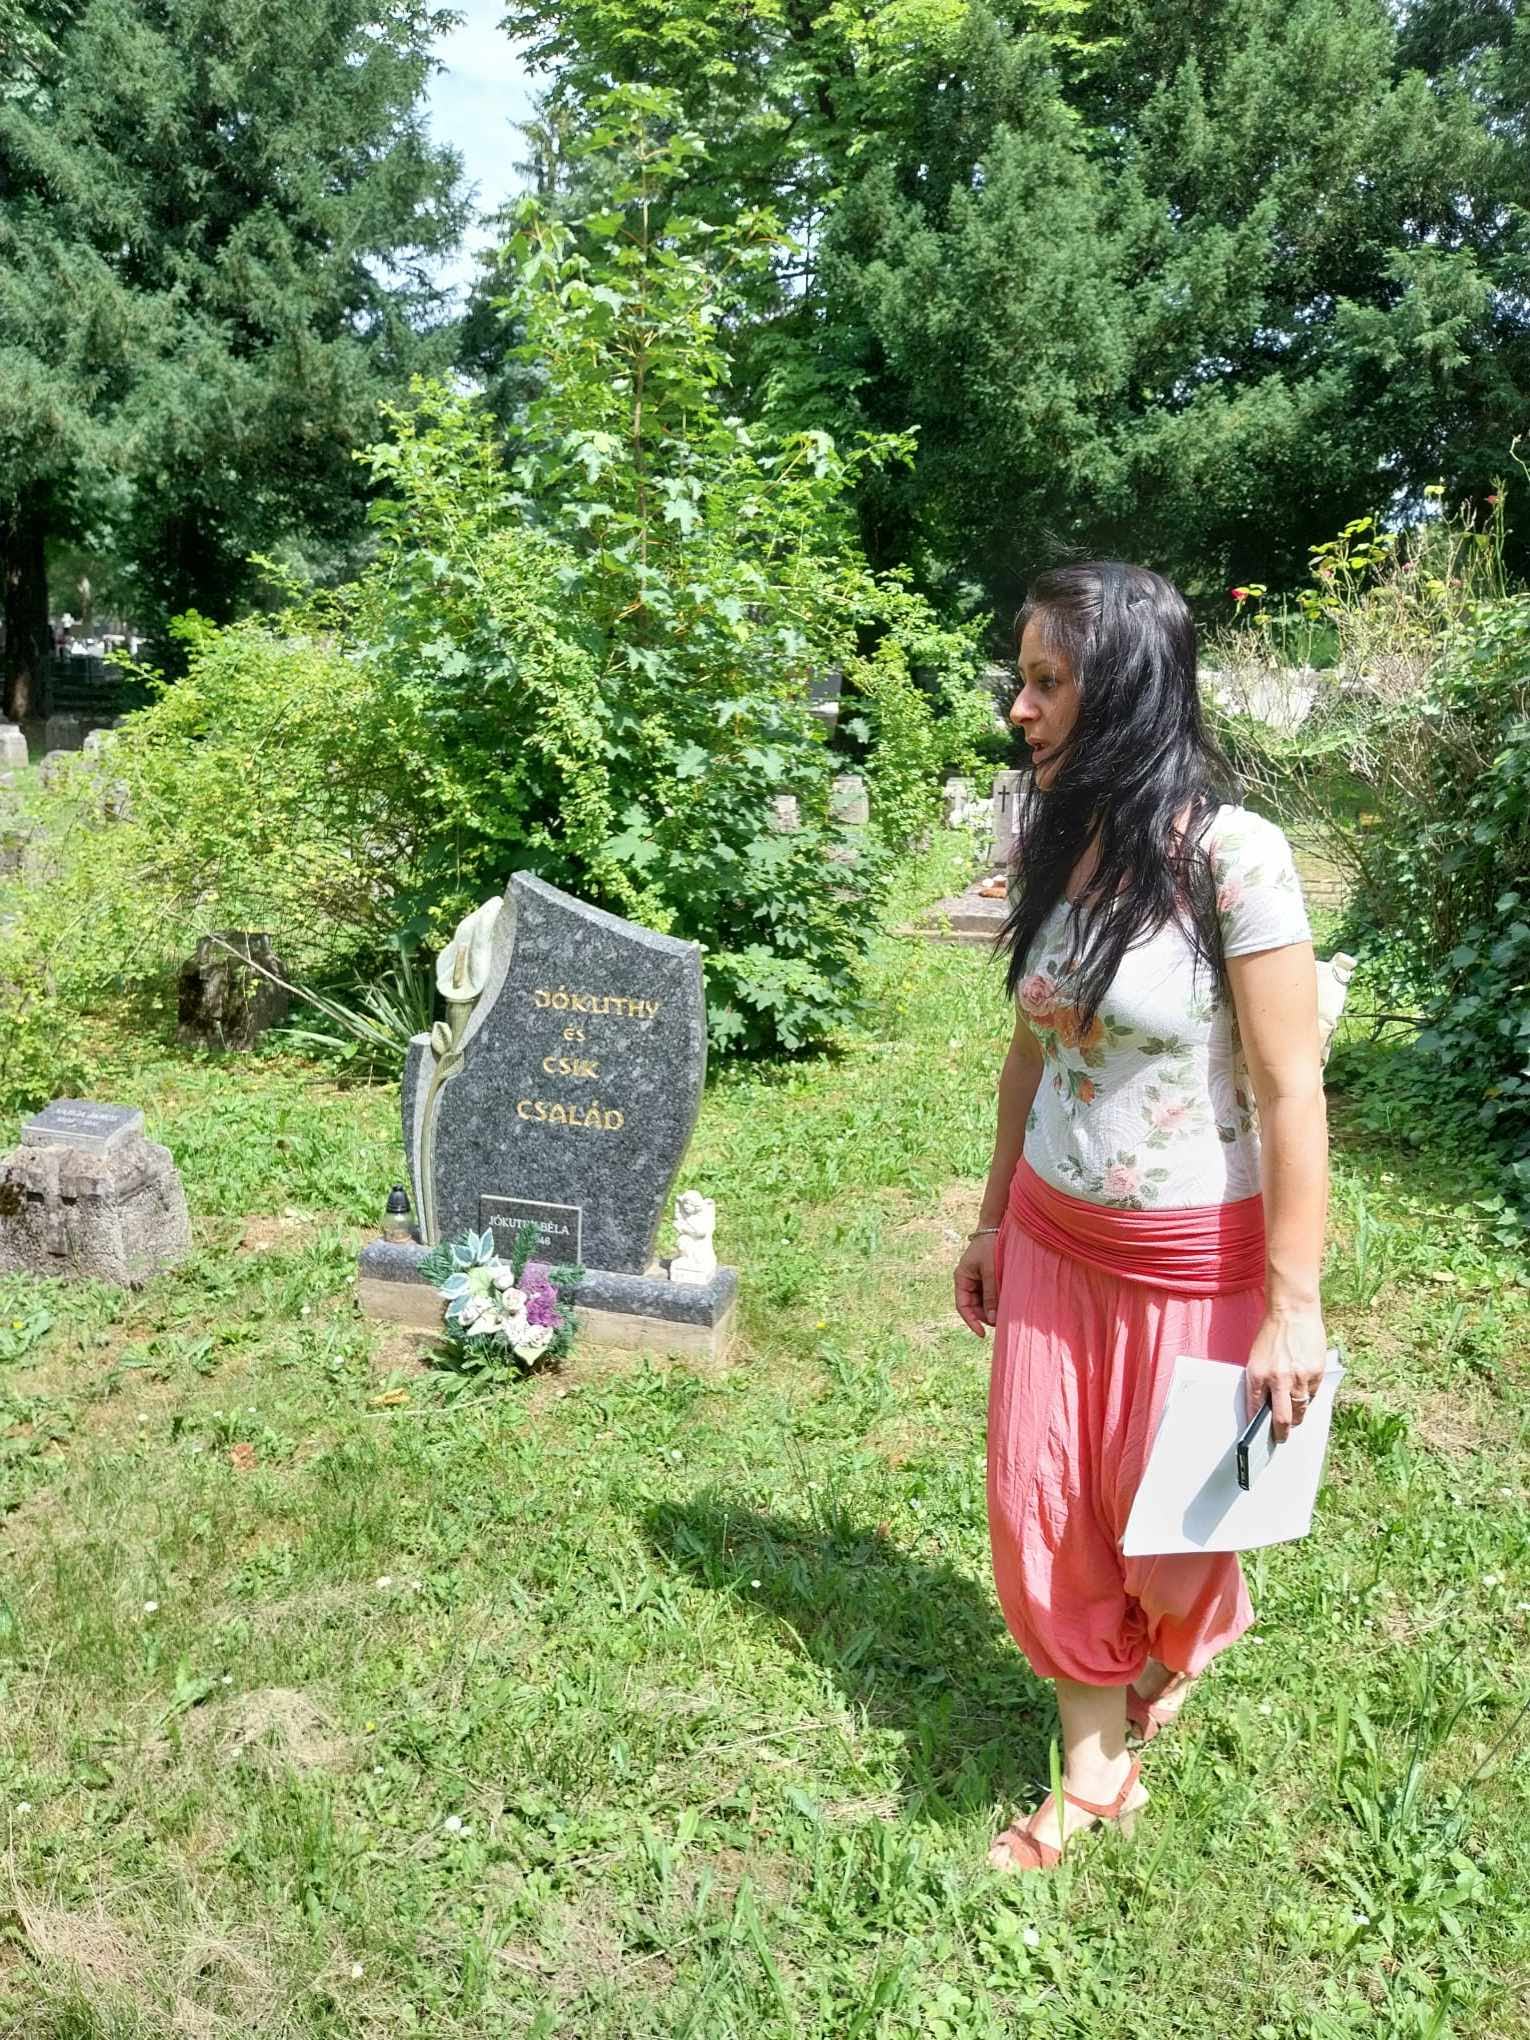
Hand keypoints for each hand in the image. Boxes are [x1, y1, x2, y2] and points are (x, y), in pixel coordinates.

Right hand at [954, 1230, 998, 1338]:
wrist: (997, 1226)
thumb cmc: (991, 1246)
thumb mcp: (991, 1271)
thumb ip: (991, 1295)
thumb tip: (992, 1320)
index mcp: (962, 1278)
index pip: (962, 1306)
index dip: (971, 1322)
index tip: (982, 1334)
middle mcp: (968, 1280)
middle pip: (974, 1307)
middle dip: (986, 1316)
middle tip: (1003, 1321)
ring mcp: (978, 1279)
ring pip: (983, 1302)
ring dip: (993, 1308)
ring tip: (1007, 1309)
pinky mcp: (988, 1277)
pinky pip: (990, 1294)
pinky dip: (997, 1299)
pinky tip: (1008, 1300)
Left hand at [1244, 1309, 1327, 1440]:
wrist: (1292, 1312)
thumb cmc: (1272, 1334)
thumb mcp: (1257, 1357)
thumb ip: (1262, 1381)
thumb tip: (1266, 1405)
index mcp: (1257, 1374)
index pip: (1255, 1409)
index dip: (1257, 1425)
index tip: (1258, 1435)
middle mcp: (1278, 1379)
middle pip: (1281, 1418)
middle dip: (1281, 1433)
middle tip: (1281, 1438)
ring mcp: (1299, 1377)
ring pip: (1300, 1409)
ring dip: (1298, 1417)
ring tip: (1295, 1419)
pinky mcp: (1315, 1373)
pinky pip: (1313, 1394)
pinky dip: (1309, 1397)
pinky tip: (1305, 1393)